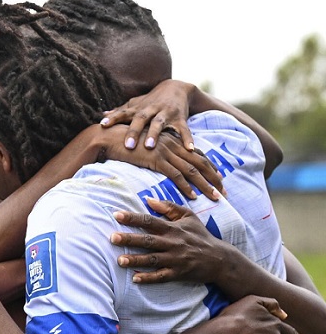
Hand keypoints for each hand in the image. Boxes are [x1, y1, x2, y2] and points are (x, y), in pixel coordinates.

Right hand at [98, 126, 222, 201]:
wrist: (110, 137)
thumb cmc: (125, 143)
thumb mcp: (145, 147)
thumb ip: (156, 153)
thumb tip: (160, 164)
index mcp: (172, 141)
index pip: (197, 155)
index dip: (209, 167)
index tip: (218, 178)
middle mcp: (173, 145)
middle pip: (200, 162)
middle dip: (213, 177)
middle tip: (224, 190)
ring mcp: (166, 152)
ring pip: (192, 170)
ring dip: (205, 185)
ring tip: (215, 196)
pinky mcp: (157, 160)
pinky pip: (176, 175)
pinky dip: (186, 187)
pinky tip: (193, 196)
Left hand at [101, 79, 195, 152]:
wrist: (178, 88)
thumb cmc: (151, 101)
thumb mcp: (136, 104)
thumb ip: (120, 111)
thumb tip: (102, 115)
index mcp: (139, 109)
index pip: (124, 113)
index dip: (114, 118)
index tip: (103, 125)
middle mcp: (152, 110)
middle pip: (141, 119)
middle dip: (134, 131)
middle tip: (128, 145)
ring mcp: (167, 113)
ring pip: (160, 123)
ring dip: (155, 134)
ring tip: (149, 147)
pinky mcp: (181, 118)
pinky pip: (184, 130)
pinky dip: (187, 139)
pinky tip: (188, 149)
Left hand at [111, 198, 229, 283]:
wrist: (219, 259)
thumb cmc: (200, 236)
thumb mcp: (189, 217)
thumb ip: (169, 207)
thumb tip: (149, 199)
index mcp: (173, 228)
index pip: (150, 220)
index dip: (133, 218)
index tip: (117, 215)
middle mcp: (173, 243)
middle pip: (148, 240)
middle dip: (130, 239)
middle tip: (112, 238)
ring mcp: (175, 259)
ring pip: (152, 259)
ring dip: (136, 260)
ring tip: (119, 260)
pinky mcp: (178, 273)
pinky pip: (161, 276)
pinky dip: (149, 278)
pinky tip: (135, 279)